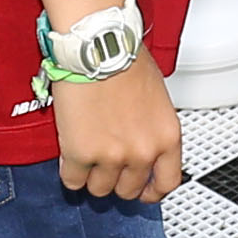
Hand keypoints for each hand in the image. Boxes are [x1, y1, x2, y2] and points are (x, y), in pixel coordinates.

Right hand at [50, 57, 186, 201]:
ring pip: (100, 189)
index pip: (167, 182)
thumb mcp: (156, 97)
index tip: (143, 191)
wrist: (97, 46)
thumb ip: (151, 126)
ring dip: (92, 175)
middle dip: (117, 180)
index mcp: (167, 136)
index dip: (152, 191)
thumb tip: (140, 138)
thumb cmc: (124, 57)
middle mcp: (143, 152)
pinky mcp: (81, 154)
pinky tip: (70, 154)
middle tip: (106, 165)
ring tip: (86, 154)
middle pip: (129, 190)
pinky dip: (70, 171)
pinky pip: (73, 180)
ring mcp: (112, 156)